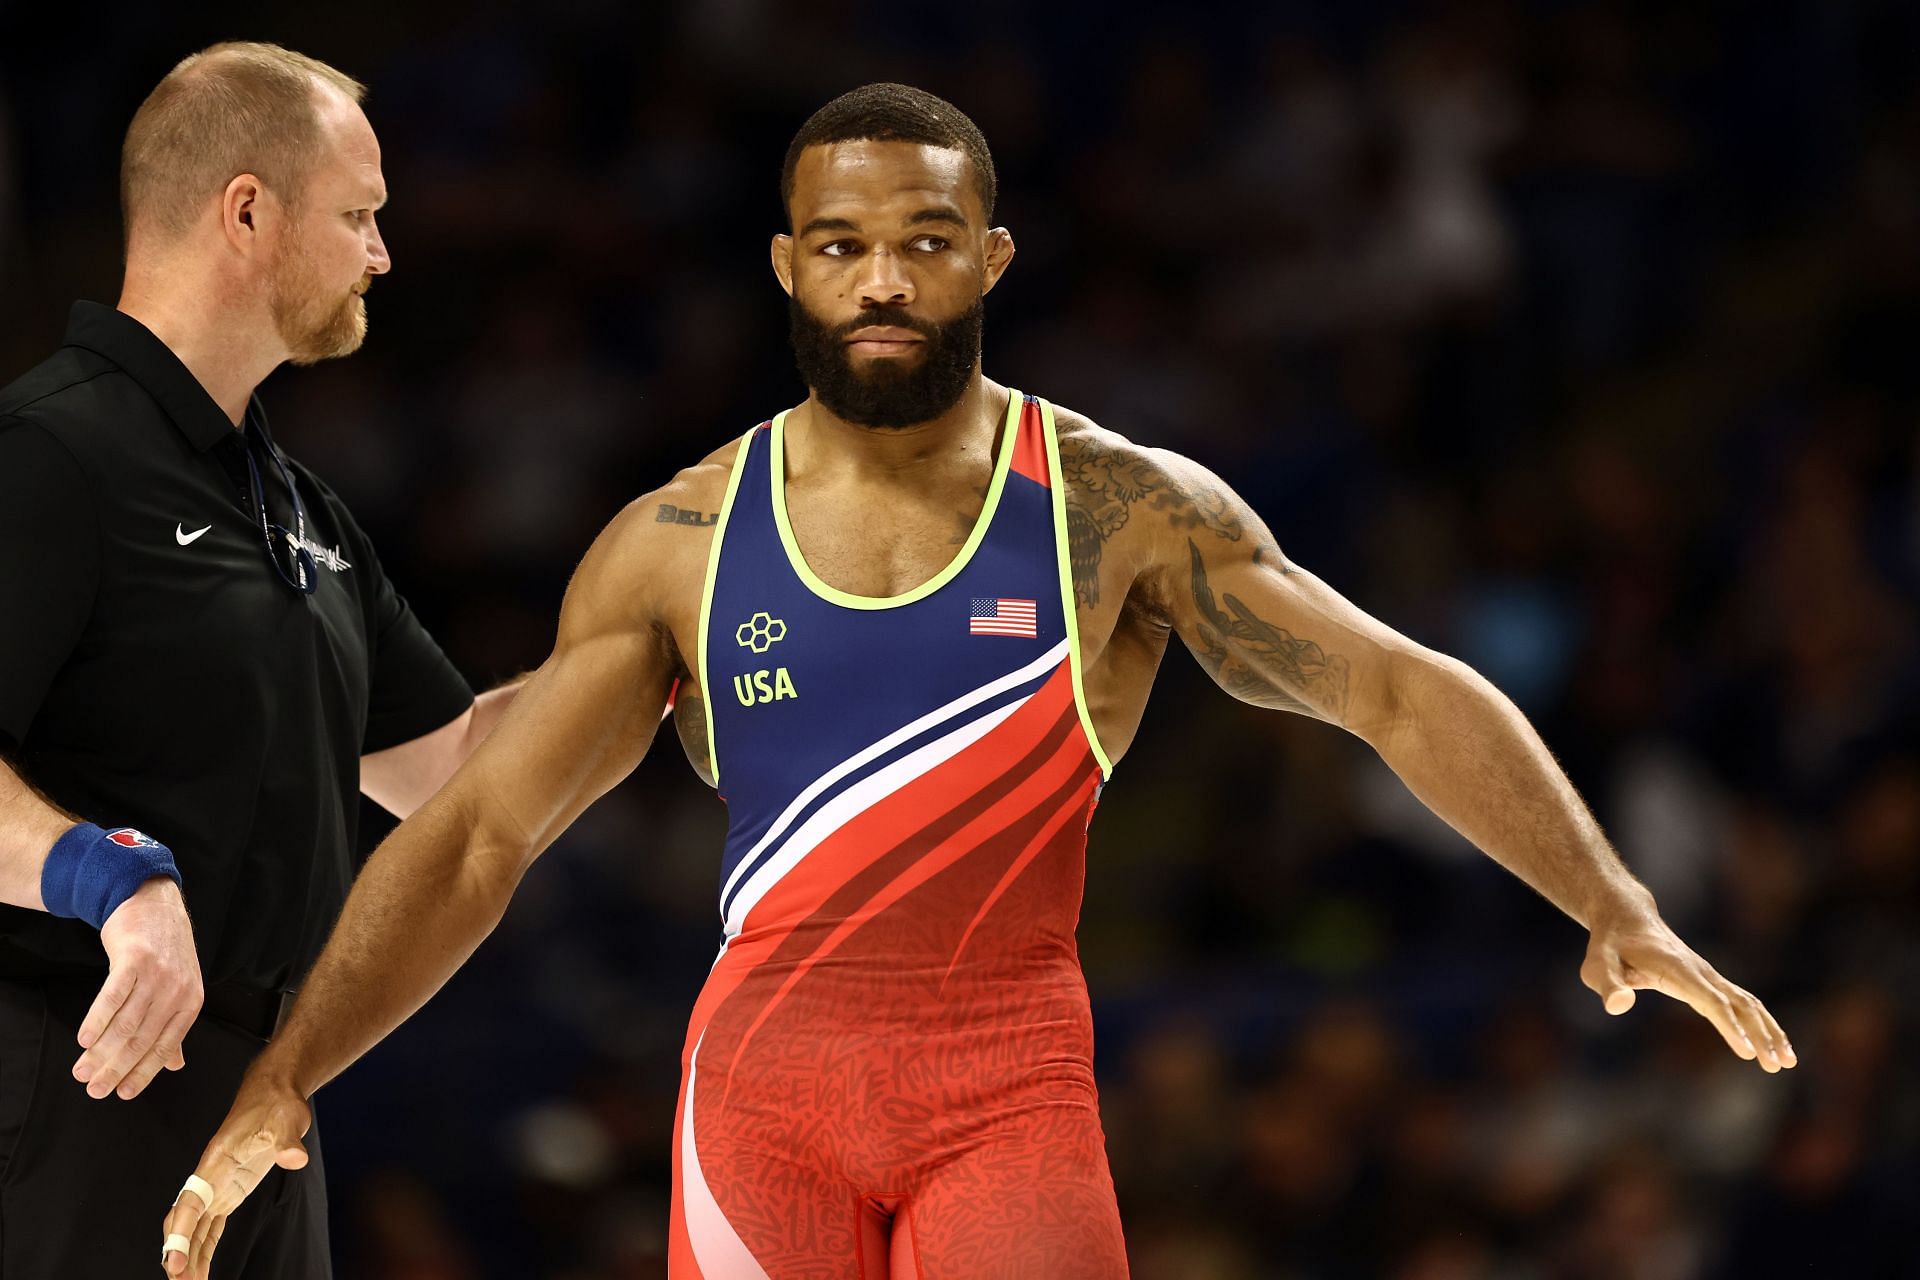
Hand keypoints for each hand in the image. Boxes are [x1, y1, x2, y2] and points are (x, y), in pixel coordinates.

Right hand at [73, 876, 201, 1098]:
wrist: (154, 904)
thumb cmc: (165, 952)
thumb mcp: (180, 988)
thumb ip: (174, 1027)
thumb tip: (175, 1066)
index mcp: (191, 1002)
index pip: (166, 1046)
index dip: (144, 1073)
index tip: (121, 1094)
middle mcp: (178, 990)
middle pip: (142, 1039)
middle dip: (116, 1069)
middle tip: (93, 1090)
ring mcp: (158, 973)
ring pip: (126, 1023)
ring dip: (100, 1051)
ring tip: (81, 1070)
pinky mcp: (136, 958)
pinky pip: (114, 996)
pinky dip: (98, 1020)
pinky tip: (84, 1039)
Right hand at [161, 1070, 310, 1277]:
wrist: (274, 1092)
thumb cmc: (277, 1104)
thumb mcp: (287, 1120)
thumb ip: (287, 1141)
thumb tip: (295, 1157)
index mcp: (215, 1163)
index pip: (190, 1204)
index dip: (180, 1234)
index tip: (174, 1261)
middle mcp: (210, 1177)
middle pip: (185, 1221)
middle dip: (178, 1252)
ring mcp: (218, 1187)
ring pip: (195, 1229)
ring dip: (189, 1257)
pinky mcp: (229, 1193)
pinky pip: (211, 1228)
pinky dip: (204, 1250)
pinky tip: (200, 1271)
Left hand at [1581, 906, 1795, 1071]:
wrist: (1626, 918)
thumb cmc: (1609, 945)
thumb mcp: (1597, 964)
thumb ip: (1607, 984)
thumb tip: (1620, 1005)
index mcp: (1677, 969)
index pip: (1710, 1000)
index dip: (1729, 1025)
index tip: (1747, 1053)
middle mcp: (1700, 971)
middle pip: (1739, 1004)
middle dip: (1760, 1034)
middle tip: (1776, 1065)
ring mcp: (1708, 975)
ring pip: (1748, 1003)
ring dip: (1769, 1031)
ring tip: (1786, 1062)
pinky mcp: (1709, 982)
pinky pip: (1742, 1003)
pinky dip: (1760, 1023)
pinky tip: (1771, 1045)